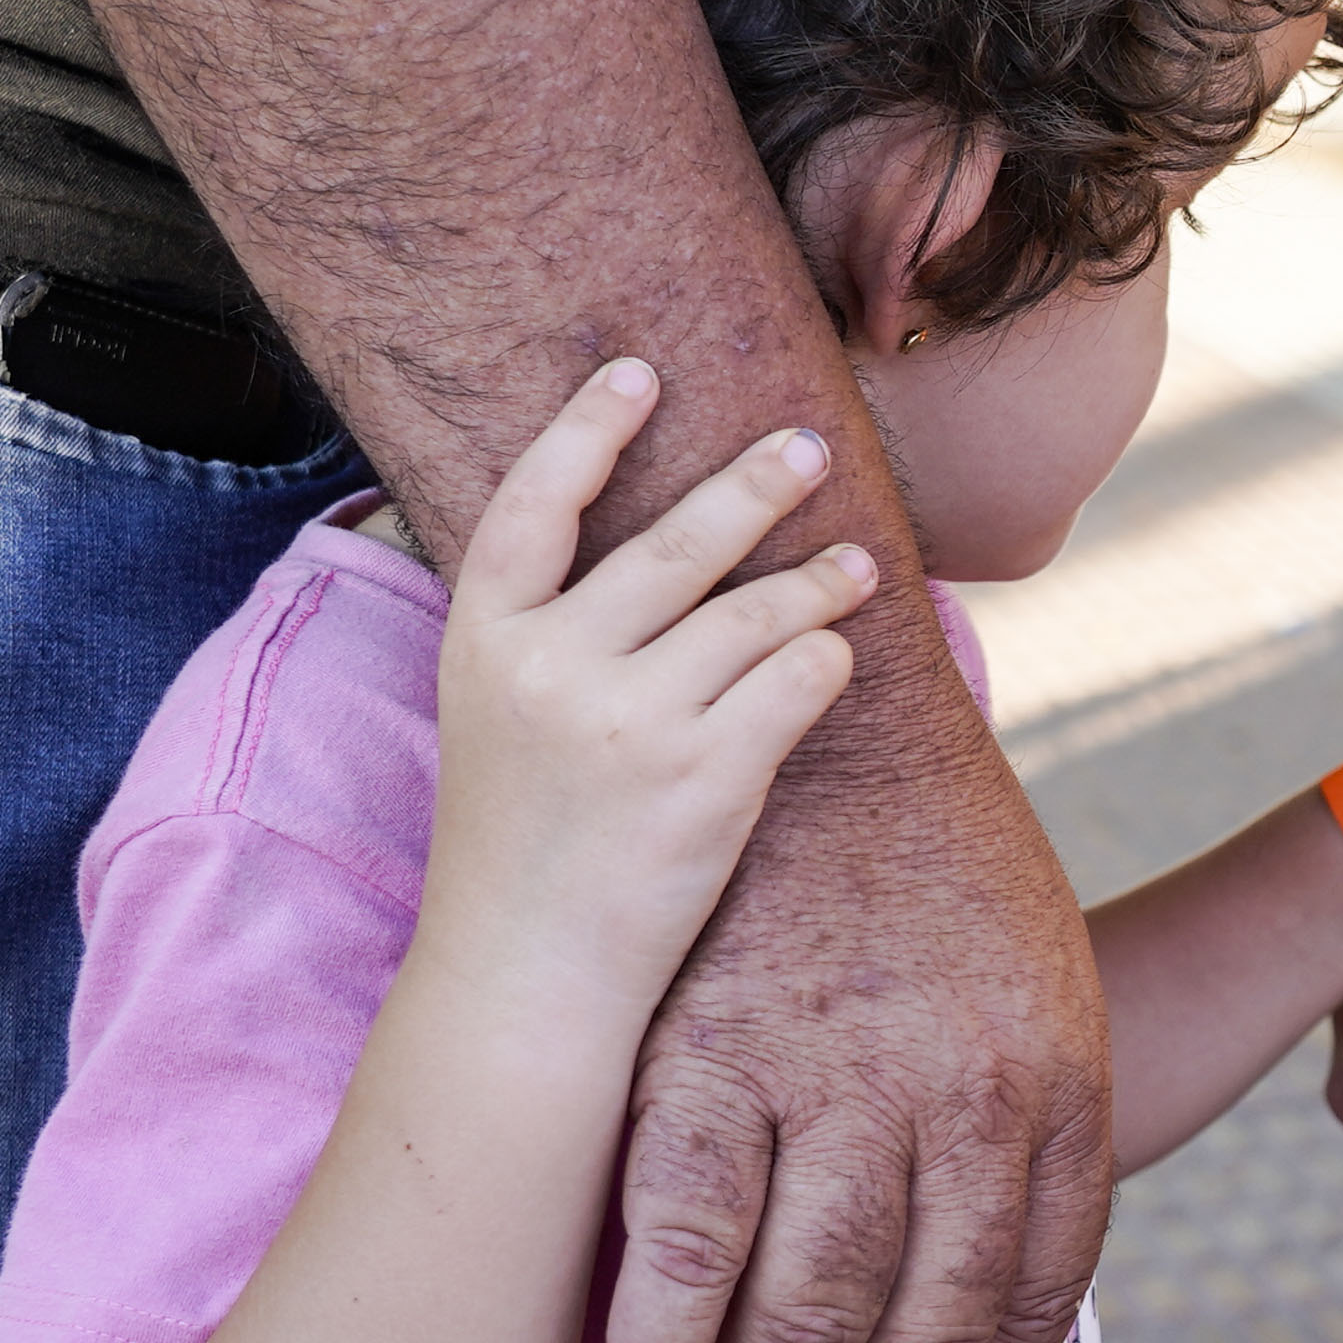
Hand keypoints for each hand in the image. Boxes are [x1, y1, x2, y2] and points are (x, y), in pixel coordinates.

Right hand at [426, 367, 866, 1012]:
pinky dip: (825, 664)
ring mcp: (630, 723)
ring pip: (757, 612)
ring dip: (820, 582)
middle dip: (754, 485)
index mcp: (483, 641)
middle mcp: (552, 669)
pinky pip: (797, 681)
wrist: (525, 972)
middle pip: (675, 544)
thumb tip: (661, 542)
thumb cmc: (521, 841)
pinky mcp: (706, 777)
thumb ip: (550, 629)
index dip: (585, 429)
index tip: (638, 370)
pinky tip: (834, 660)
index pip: (535, 505)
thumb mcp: (494, 715)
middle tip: (806, 446)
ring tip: (859, 568)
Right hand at [598, 606, 1107, 1342]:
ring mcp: (835, 1080)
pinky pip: (680, 1255)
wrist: (825, 721)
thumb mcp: (1036, 988)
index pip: (1034, 1297)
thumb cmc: (930, 870)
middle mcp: (964, 1095)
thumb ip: (1023, 1132)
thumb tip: (991, 1305)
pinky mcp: (706, 1061)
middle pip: (924, 1327)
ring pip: (808, 1316)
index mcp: (1061, 1082)